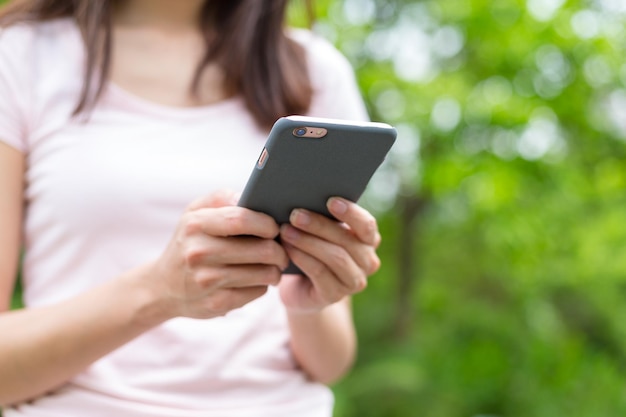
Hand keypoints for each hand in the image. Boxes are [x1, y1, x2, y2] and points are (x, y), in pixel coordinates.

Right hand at [149, 190, 288, 319]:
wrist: (163, 287)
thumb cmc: (189, 242)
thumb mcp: (194, 213)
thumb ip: (221, 198)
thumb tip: (249, 197)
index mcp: (196, 225)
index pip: (242, 220)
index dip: (266, 223)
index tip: (274, 228)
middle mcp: (199, 253)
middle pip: (261, 250)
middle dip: (279, 251)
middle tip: (281, 251)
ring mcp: (207, 280)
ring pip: (264, 273)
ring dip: (275, 269)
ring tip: (273, 265)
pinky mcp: (216, 303)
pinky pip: (257, 291)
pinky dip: (262, 285)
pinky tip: (255, 280)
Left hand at [278, 197, 380, 313]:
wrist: (300, 289)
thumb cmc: (311, 249)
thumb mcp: (320, 232)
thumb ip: (323, 218)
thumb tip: (306, 196)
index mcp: (368, 240)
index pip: (367, 225)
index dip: (351, 213)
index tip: (330, 201)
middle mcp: (368, 262)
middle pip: (347, 240)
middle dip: (319, 225)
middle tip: (295, 214)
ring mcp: (354, 281)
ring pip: (335, 257)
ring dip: (308, 241)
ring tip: (286, 231)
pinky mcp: (335, 295)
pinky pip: (320, 273)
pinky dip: (302, 257)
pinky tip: (287, 248)